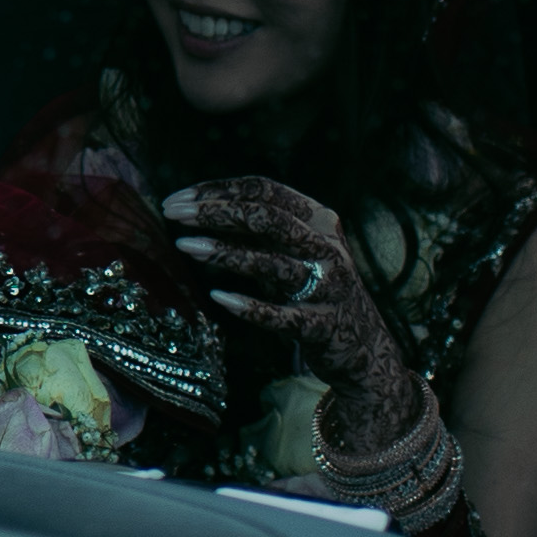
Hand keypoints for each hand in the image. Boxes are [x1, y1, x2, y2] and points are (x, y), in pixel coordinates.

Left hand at [166, 174, 425, 460]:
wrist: (364, 347)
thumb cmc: (313, 290)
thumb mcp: (292, 251)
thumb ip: (257, 230)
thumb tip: (197, 206)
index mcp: (320, 221)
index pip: (266, 190)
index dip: (219, 189)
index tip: (179, 197)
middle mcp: (328, 248)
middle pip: (266, 218)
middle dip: (215, 211)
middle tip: (172, 213)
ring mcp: (328, 288)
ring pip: (271, 262)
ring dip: (223, 252)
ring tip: (183, 245)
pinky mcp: (323, 326)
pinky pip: (281, 316)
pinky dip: (248, 305)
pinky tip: (217, 297)